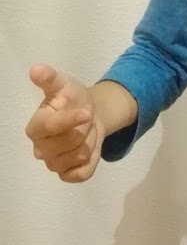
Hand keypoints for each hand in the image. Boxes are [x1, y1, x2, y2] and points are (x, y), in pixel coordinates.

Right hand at [25, 64, 104, 182]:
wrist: (89, 113)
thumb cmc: (72, 98)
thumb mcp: (63, 84)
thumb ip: (50, 78)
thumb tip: (36, 69)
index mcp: (36, 126)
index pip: (50, 127)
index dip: (70, 120)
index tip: (87, 111)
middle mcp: (40, 148)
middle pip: (68, 143)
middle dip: (84, 128)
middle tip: (84, 118)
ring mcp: (52, 164)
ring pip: (79, 156)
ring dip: (90, 141)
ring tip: (86, 130)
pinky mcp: (66, 174)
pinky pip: (84, 173)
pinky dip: (93, 159)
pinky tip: (90, 147)